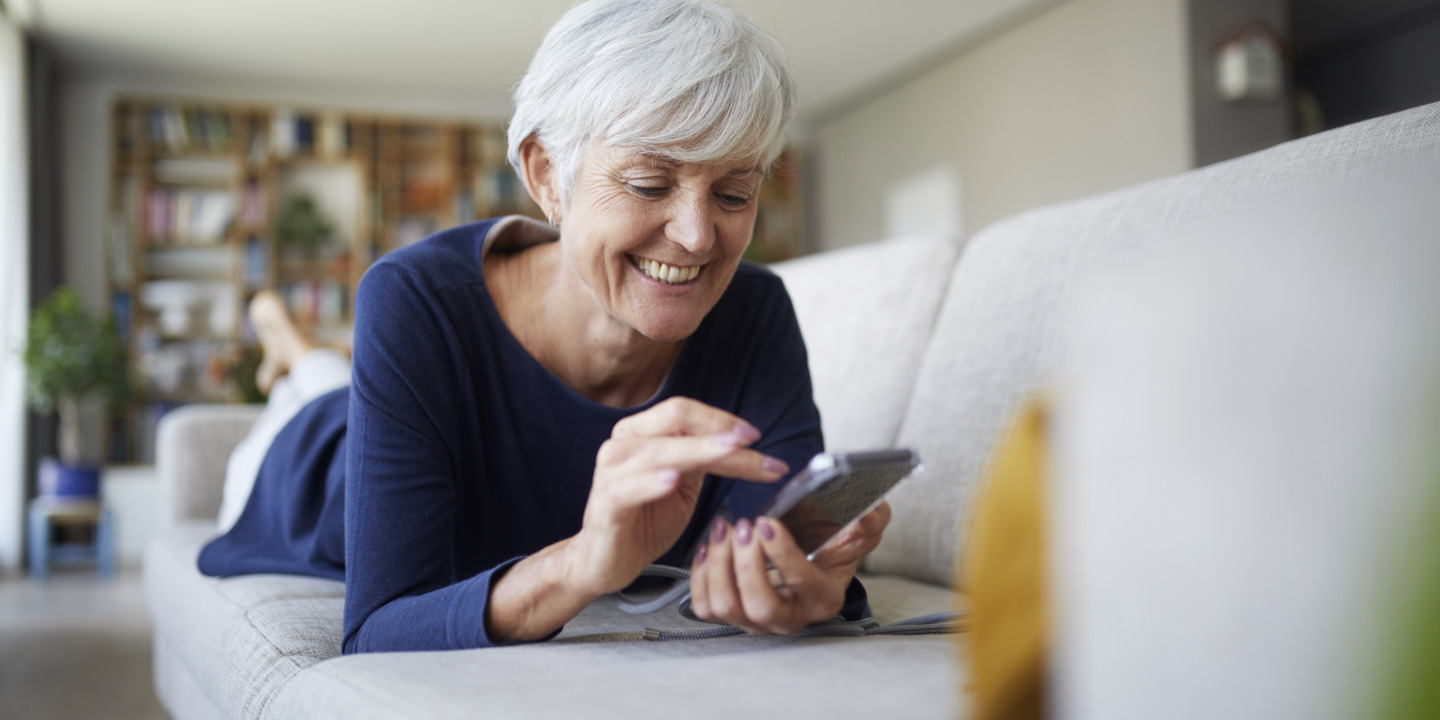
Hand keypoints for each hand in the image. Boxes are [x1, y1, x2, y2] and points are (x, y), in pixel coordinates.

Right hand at [564, 397, 790, 596]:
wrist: (606, 560)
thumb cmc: (645, 519)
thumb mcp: (685, 484)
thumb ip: (706, 460)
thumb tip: (745, 442)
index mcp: (642, 432)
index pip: (685, 413)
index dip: (721, 419)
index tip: (754, 435)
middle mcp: (623, 443)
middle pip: (675, 420)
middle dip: (718, 430)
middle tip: (751, 441)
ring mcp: (611, 471)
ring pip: (660, 451)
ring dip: (701, 451)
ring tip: (729, 453)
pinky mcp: (605, 503)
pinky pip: (629, 488)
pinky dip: (652, 483)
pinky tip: (673, 480)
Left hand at [689, 501, 890, 634]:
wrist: (810, 557)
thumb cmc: (829, 546)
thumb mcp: (856, 532)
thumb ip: (868, 523)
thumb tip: (869, 512)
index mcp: (822, 598)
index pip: (801, 583)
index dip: (782, 553)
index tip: (767, 523)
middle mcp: (790, 616)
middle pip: (760, 606)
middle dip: (747, 564)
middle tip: (743, 526)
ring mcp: (757, 619)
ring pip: (727, 606)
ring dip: (719, 564)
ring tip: (725, 528)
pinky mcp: (731, 614)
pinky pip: (705, 606)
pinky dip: (701, 575)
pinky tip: (710, 545)